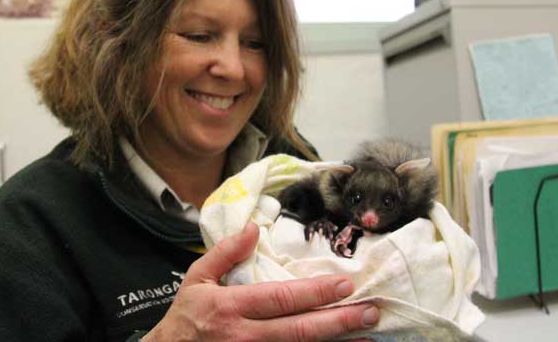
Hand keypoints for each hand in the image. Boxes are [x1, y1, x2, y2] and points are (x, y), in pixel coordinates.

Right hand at [142, 223, 379, 340]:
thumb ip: (224, 253)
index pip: (280, 298)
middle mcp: (246, 336)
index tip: (344, 283)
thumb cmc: (186, 317)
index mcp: (232, 307)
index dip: (315, 292)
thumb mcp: (196, 278)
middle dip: (338, 321)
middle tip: (370, 312)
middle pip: (299, 330)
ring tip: (368, 336)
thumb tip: (251, 227)